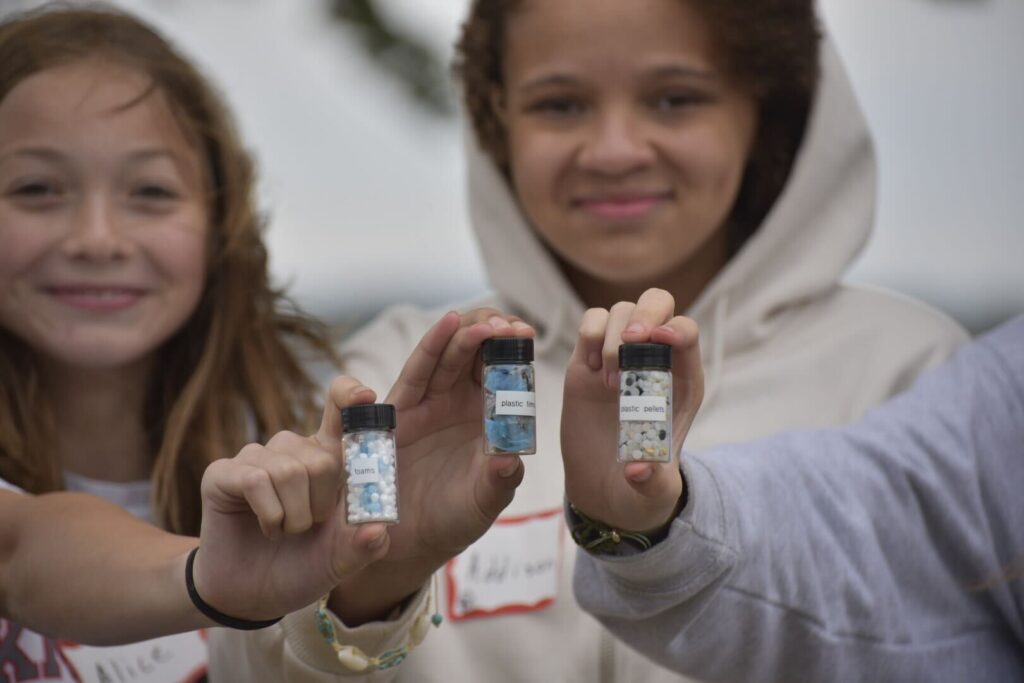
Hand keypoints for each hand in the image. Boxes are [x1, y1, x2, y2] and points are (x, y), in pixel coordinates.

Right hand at [190, 378, 388, 621]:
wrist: (253, 596)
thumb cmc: (302, 566)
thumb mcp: (340, 561)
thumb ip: (363, 546)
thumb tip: (379, 530)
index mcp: (327, 457)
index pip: (340, 410)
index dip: (350, 396)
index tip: (366, 397)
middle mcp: (293, 450)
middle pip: (322, 459)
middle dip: (321, 506)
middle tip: (309, 526)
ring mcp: (256, 458)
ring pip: (289, 471)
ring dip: (294, 516)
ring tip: (286, 530)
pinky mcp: (223, 473)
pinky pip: (254, 480)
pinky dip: (269, 514)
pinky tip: (267, 527)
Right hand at [328, 309, 533, 622]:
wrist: (407, 542)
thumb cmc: (452, 519)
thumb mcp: (483, 503)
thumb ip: (500, 481)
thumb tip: (512, 459)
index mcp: (486, 416)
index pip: (503, 370)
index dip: (514, 348)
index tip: (528, 333)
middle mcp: (458, 401)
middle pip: (476, 352)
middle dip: (493, 331)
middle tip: (511, 324)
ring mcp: (429, 402)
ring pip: (449, 354)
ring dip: (467, 333)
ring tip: (487, 322)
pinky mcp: (400, 410)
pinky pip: (417, 371)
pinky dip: (433, 345)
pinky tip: (448, 324)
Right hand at [562, 288, 703, 532]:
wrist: (605, 488)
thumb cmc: (640, 486)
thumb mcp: (654, 491)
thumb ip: (651, 482)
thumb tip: (637, 469)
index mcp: (682, 383)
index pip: (687, 334)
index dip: (675, 329)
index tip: (656, 342)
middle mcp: (653, 361)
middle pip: (657, 303)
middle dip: (643, 315)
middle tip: (626, 347)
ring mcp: (619, 356)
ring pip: (621, 310)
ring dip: (612, 335)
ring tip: (608, 379)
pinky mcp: (588, 360)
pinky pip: (591, 322)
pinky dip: (588, 333)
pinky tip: (590, 368)